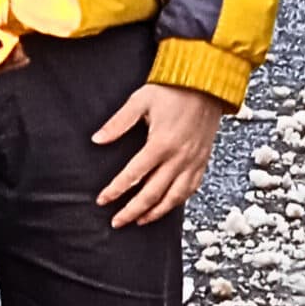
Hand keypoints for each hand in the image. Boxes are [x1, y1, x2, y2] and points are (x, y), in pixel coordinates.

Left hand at [93, 83, 229, 226]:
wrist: (207, 83)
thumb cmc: (174, 90)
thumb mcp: (140, 101)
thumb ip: (118, 123)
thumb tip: (97, 139)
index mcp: (161, 143)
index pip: (133, 175)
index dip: (115, 190)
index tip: (102, 200)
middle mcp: (178, 157)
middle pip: (152, 194)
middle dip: (132, 211)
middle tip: (117, 221)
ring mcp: (193, 162)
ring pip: (173, 198)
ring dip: (154, 213)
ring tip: (139, 221)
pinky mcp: (202, 161)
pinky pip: (190, 189)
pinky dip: (177, 202)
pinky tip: (166, 206)